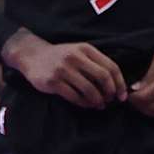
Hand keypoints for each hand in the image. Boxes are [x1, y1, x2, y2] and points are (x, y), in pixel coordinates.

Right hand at [2, 31, 127, 108]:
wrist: (32, 55)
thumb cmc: (61, 57)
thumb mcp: (79, 52)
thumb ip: (96, 63)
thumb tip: (116, 84)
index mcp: (86, 49)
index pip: (111, 67)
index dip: (120, 83)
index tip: (122, 95)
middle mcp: (75, 57)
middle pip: (103, 77)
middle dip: (110, 92)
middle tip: (110, 100)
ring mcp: (63, 69)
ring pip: (89, 89)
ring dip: (97, 100)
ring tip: (99, 105)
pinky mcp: (52, 81)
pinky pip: (74, 96)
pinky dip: (84, 103)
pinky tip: (86, 105)